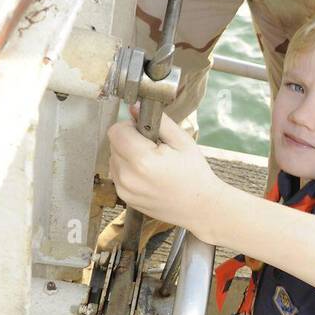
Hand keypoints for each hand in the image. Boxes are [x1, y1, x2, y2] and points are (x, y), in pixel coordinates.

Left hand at [107, 106, 219, 237]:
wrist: (200, 207)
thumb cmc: (195, 174)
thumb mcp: (183, 141)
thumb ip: (159, 122)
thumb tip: (136, 108)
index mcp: (142, 160)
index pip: (116, 131)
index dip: (131, 127)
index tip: (146, 133)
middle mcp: (128, 176)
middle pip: (114, 144)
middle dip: (129, 141)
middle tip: (153, 149)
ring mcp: (124, 189)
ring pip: (113, 159)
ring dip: (127, 156)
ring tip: (151, 164)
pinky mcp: (125, 197)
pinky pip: (118, 174)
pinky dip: (128, 170)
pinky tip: (148, 175)